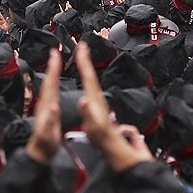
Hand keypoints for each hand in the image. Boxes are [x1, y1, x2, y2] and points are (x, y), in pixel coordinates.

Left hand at [26, 48, 62, 163]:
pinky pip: (51, 91)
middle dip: (52, 66)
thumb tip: (53, 107)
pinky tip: (55, 78)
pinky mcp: (48, 109)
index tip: (56, 56)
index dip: (53, 70)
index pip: (50, 84)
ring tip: (55, 60)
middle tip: (55, 51)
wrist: (40, 150)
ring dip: (52, 71)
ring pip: (49, 84)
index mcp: (47, 106)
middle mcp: (45, 103)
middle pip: (49, 80)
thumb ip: (50, 121)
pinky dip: (54, 81)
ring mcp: (46, 105)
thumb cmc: (45, 143)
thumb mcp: (48, 133)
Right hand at [74, 42, 143, 172]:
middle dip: (85, 60)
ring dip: (86, 67)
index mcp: (94, 100)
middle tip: (83, 46)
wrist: (111, 146)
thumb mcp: (93, 127)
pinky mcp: (96, 105)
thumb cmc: (101, 138)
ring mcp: (97, 101)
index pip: (88, 78)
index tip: (82, 49)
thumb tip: (83, 100)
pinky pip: (90, 86)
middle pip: (90, 75)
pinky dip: (87, 77)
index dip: (84, 63)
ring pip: (91, 79)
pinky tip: (85, 77)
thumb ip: (88, 114)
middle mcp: (97, 98)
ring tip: (82, 56)